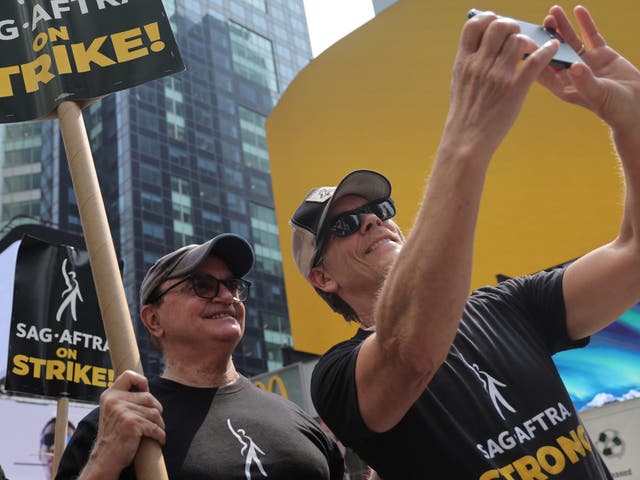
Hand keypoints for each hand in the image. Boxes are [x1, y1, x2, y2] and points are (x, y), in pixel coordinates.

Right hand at [84, 371, 164, 476]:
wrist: (105, 458)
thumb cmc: (113, 435)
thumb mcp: (113, 411)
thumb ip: (124, 398)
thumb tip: (146, 387)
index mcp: (109, 395)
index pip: (128, 375)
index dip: (141, 381)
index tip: (145, 391)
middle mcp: (114, 400)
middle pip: (149, 397)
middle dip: (156, 409)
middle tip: (156, 419)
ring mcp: (123, 411)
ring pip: (154, 412)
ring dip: (159, 423)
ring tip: (157, 430)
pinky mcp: (132, 424)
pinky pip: (155, 426)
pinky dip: (160, 434)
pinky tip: (160, 439)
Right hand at [443, 11, 558, 158]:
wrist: (466, 140)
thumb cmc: (464, 113)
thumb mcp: (459, 83)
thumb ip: (469, 62)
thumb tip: (478, 44)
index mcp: (464, 62)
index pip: (474, 25)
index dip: (487, 17)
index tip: (495, 20)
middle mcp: (480, 65)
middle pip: (499, 26)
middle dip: (511, 25)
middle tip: (517, 34)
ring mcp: (498, 77)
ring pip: (518, 40)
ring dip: (529, 39)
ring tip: (531, 47)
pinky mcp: (515, 90)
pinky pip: (536, 61)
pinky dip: (548, 51)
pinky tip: (553, 48)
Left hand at [538, 5, 639, 131]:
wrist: (636, 105)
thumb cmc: (614, 107)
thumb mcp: (598, 94)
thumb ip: (585, 81)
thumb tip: (574, 66)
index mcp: (563, 87)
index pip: (543, 70)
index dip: (535, 56)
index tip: (526, 42)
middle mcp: (571, 73)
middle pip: (554, 52)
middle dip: (547, 37)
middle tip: (543, 21)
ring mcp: (585, 62)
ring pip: (570, 41)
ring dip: (562, 26)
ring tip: (553, 11)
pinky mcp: (601, 54)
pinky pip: (590, 35)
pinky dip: (584, 23)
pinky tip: (578, 10)